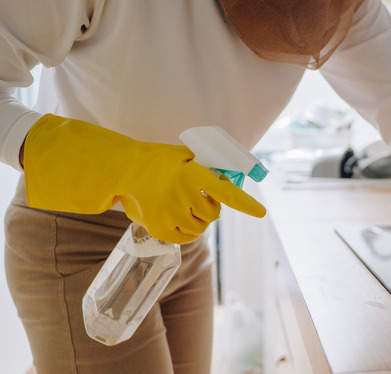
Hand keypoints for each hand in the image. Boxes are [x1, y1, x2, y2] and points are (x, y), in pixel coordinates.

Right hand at [23, 114, 265, 243]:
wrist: (125, 168)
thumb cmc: (161, 160)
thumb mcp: (187, 155)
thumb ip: (209, 166)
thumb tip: (232, 178)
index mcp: (192, 173)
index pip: (226, 192)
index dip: (245, 203)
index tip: (261, 213)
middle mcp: (182, 194)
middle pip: (213, 214)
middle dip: (210, 207)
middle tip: (198, 196)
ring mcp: (169, 213)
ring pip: (201, 228)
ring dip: (199, 219)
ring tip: (185, 205)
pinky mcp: (158, 228)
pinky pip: (186, 238)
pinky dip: (188, 231)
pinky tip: (179, 217)